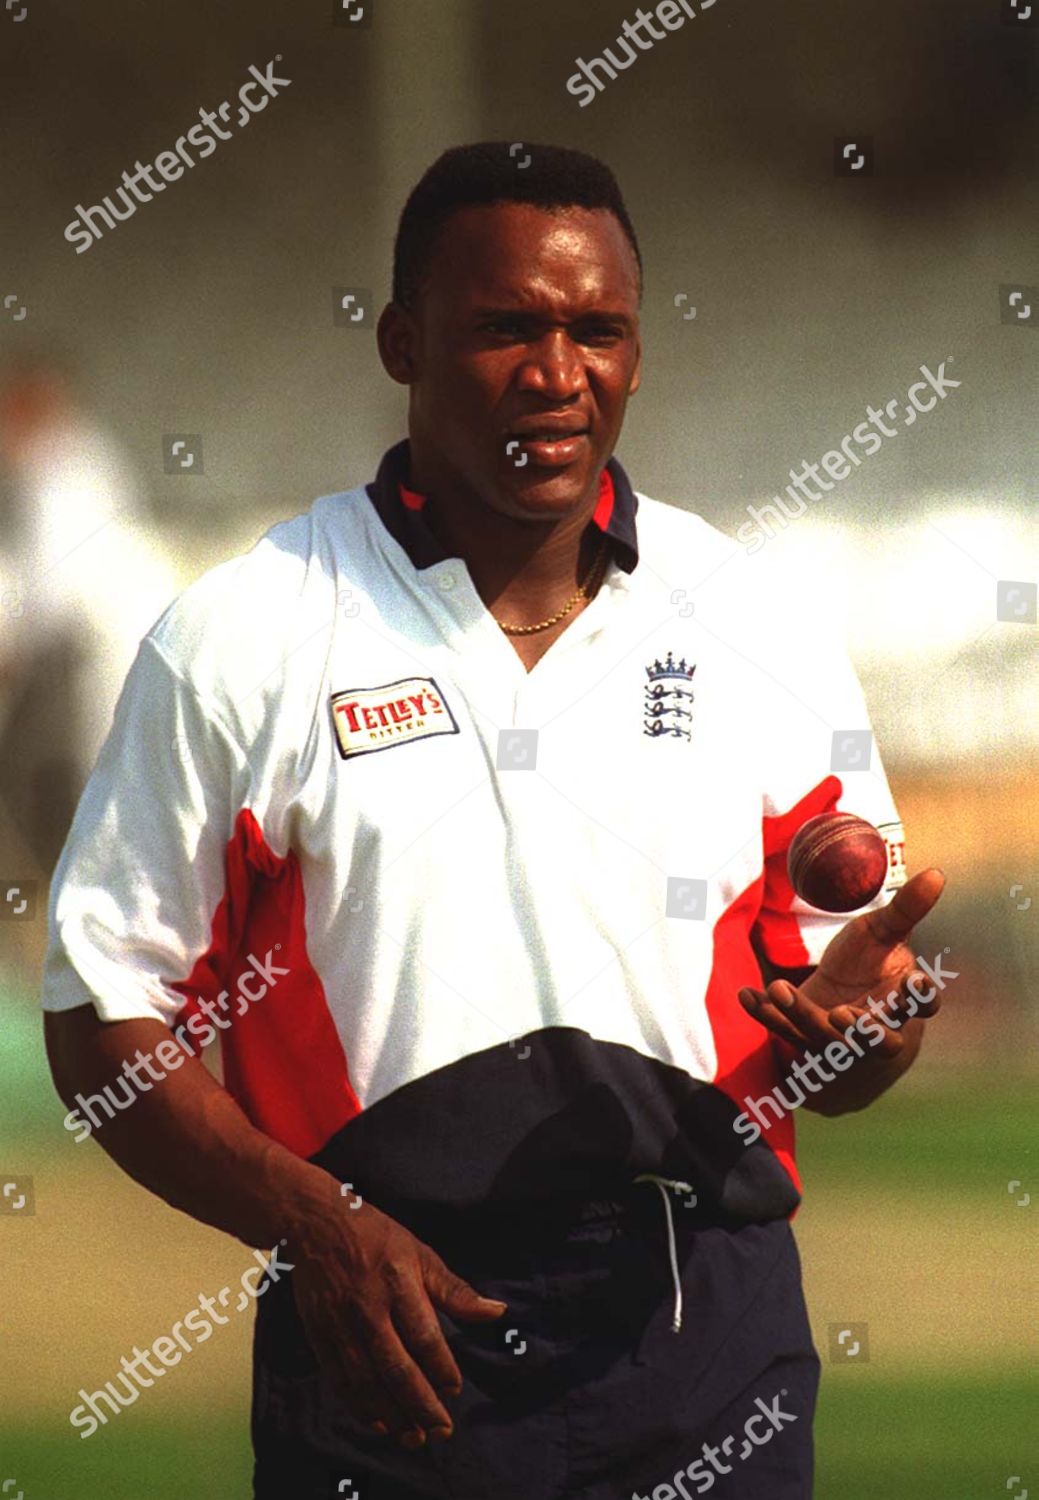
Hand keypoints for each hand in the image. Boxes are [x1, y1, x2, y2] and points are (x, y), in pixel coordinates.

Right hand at [290, 1199, 506, 1448]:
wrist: (316, 1224)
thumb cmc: (377, 1237)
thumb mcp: (420, 1253)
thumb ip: (455, 1290)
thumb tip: (497, 1312)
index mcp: (399, 1283)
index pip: (424, 1337)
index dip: (441, 1368)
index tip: (454, 1389)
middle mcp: (368, 1308)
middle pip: (397, 1367)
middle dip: (421, 1405)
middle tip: (441, 1431)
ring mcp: (340, 1324)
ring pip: (368, 1381)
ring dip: (392, 1414)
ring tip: (413, 1437)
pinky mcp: (319, 1335)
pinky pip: (340, 1379)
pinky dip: (359, 1405)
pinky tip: (378, 1422)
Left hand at [738, 868, 946, 1060]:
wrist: (842, 993)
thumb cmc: (872, 961)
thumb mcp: (885, 932)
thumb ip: (907, 909)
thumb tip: (938, 872)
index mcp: (901, 999)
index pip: (920, 1005)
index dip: (920, 997)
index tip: (914, 982)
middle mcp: (876, 1026)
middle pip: (878, 1041)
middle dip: (862, 1031)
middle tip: (841, 1014)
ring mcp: (839, 1038)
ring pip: (823, 1036)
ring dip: (801, 1014)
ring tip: (780, 987)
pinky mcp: (804, 1037)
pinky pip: (783, 1030)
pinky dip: (765, 1013)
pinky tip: (746, 995)